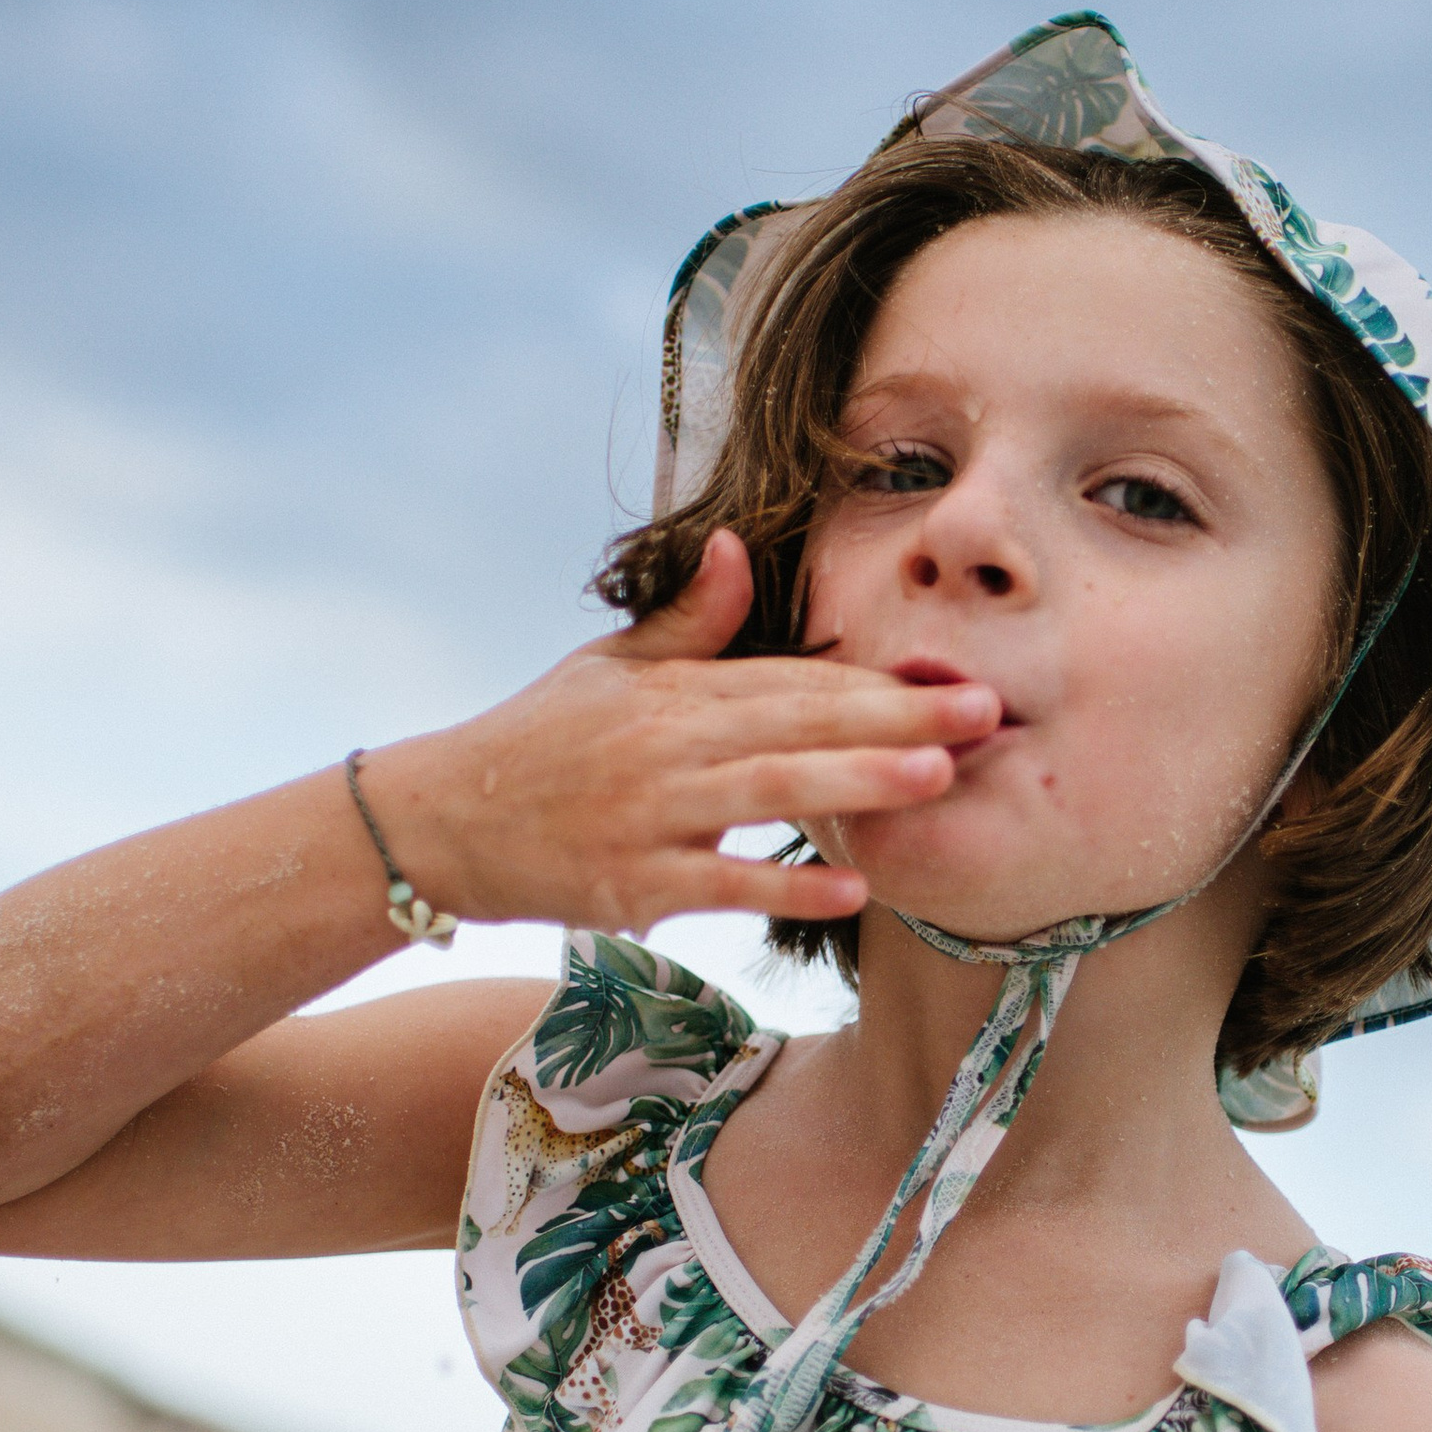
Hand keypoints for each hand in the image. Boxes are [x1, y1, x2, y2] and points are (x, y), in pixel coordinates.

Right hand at [361, 531, 999, 936]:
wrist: (444, 820)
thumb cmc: (538, 741)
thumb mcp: (609, 666)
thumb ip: (688, 620)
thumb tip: (736, 544)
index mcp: (676, 692)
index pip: (793, 679)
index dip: (877, 678)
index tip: (954, 675)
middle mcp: (669, 744)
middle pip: (800, 725)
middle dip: (899, 718)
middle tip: (987, 712)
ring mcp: (651, 813)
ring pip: (770, 791)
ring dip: (859, 782)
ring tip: (939, 777)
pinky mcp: (633, 881)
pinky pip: (723, 882)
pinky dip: (786, 886)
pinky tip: (853, 886)